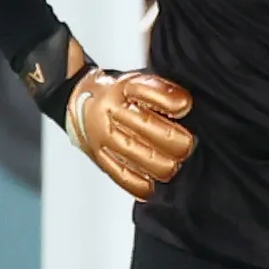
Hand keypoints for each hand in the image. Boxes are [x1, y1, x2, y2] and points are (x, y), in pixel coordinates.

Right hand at [64, 69, 194, 201]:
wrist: (80, 102)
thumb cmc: (120, 96)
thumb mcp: (140, 83)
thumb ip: (164, 93)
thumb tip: (189, 111)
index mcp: (125, 87)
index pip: (148, 90)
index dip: (170, 100)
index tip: (184, 106)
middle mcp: (111, 109)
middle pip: (145, 125)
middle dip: (174, 140)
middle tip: (186, 145)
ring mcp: (103, 134)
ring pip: (135, 153)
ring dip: (161, 164)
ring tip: (172, 165)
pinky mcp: (99, 155)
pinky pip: (120, 174)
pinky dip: (140, 184)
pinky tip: (152, 185)